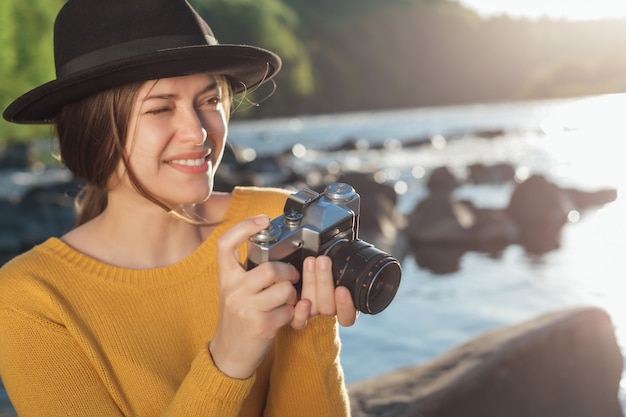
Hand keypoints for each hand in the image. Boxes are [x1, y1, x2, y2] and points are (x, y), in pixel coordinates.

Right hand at [210, 215, 299, 378]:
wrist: (229, 354)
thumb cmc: (238, 319)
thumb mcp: (234, 291)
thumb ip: (246, 273)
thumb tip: (273, 250)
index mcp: (226, 278)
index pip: (225, 244)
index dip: (244, 227)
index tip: (263, 219)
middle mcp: (233, 291)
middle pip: (269, 268)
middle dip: (287, 272)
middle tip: (291, 277)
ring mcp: (246, 309)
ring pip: (284, 290)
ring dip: (292, 295)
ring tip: (286, 301)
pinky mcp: (261, 325)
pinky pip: (289, 311)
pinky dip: (293, 314)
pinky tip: (284, 317)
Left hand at [291, 256, 358, 329]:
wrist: (309, 284)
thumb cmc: (329, 274)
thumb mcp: (340, 272)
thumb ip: (344, 268)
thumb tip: (348, 245)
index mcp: (344, 308)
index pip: (348, 316)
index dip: (346, 305)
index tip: (342, 289)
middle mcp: (329, 313)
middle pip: (328, 307)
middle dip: (325, 282)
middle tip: (323, 261)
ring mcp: (313, 314)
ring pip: (313, 307)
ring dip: (311, 282)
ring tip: (310, 263)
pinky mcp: (298, 317)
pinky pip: (298, 321)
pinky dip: (299, 311)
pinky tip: (297, 294)